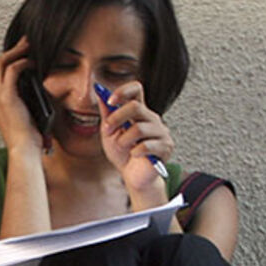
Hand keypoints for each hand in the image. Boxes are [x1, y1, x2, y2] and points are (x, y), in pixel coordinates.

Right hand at [0, 37, 43, 152]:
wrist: (23, 149)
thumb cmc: (27, 137)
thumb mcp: (26, 114)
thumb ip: (27, 100)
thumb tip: (37, 87)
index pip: (0, 74)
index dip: (12, 60)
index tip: (25, 53)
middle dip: (13, 50)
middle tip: (26, 41)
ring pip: (2, 63)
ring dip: (17, 51)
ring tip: (30, 45)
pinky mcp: (6, 96)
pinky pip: (12, 70)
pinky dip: (23, 62)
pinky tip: (32, 61)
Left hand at [96, 81, 174, 206]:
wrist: (132, 176)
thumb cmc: (122, 154)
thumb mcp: (109, 133)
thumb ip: (107, 114)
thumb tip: (100, 93)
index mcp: (139, 112)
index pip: (136, 89)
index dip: (123, 91)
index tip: (110, 100)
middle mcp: (152, 118)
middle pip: (135, 107)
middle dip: (116, 118)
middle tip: (107, 129)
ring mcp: (161, 132)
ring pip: (139, 128)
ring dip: (124, 140)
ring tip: (123, 148)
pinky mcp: (166, 146)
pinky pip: (147, 145)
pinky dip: (135, 151)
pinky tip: (134, 155)